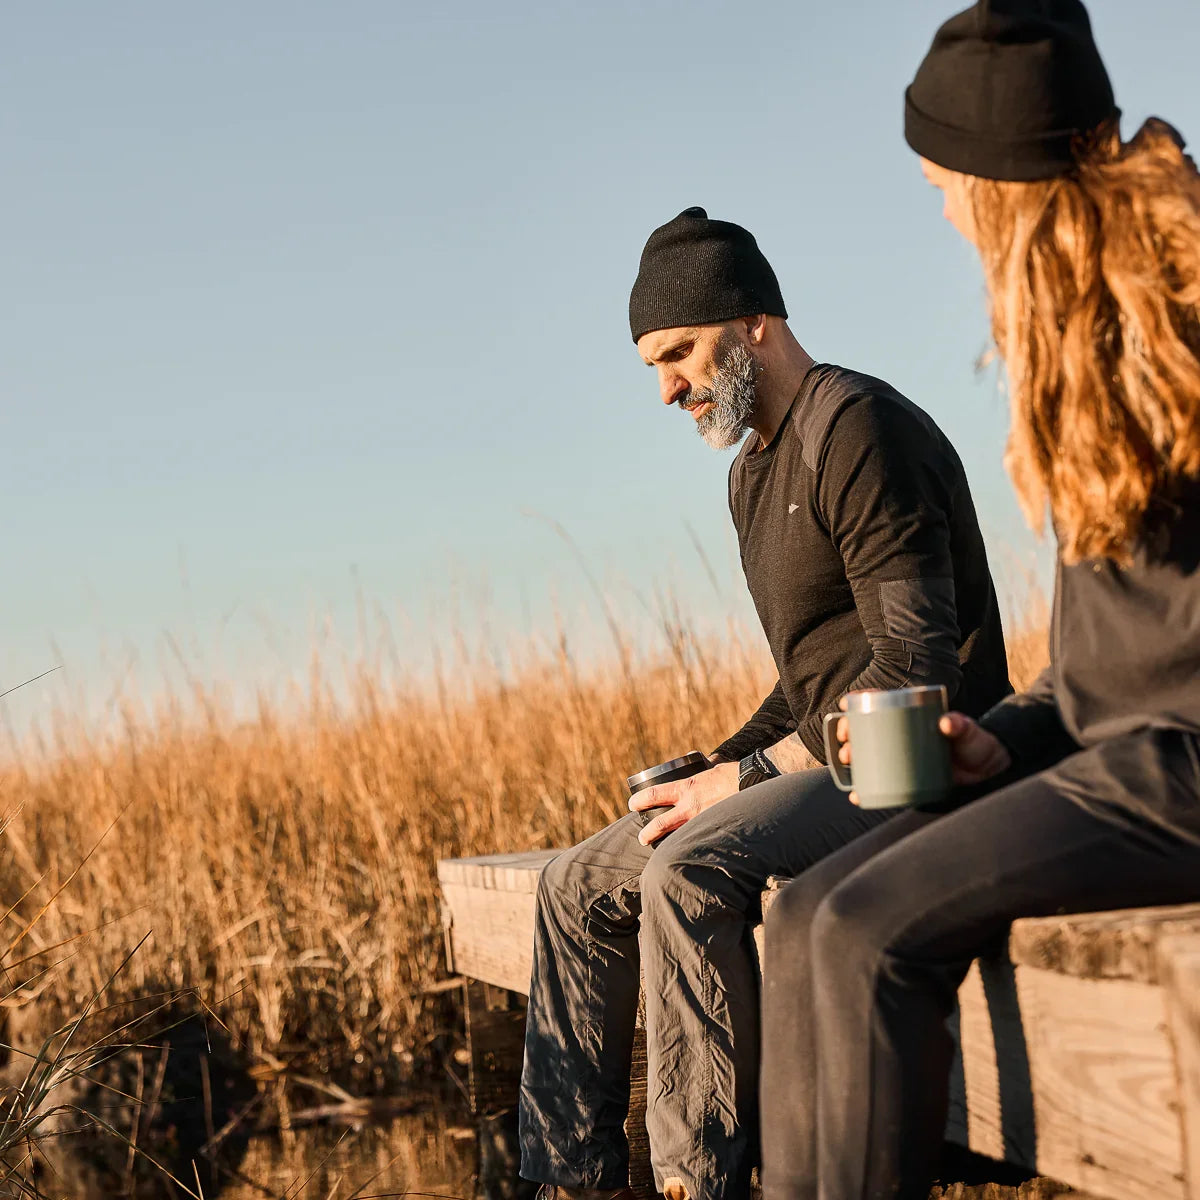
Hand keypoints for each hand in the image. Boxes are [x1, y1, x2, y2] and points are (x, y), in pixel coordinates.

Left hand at [628, 761, 738, 845]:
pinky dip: (690, 847)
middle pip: (661, 823)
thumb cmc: (733, 774)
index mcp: (686, 788)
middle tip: (641, 838)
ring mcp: (702, 821)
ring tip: (660, 850)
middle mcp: (690, 806)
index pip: (654, 795)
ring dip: (666, 844)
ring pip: (677, 836)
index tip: (632, 804)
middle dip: (647, 832)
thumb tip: (702, 758)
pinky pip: (697, 841)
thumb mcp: (711, 766)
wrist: (753, 784)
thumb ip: (703, 766)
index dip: (640, 801)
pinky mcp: (714, 831)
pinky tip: (686, 855)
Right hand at [831, 708, 1010, 805]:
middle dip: (848, 734)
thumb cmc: (976, 743)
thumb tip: (947, 723)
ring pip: (867, 756)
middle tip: (847, 743)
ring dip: (852, 760)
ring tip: (848, 763)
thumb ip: (962, 725)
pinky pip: (879, 782)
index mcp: (910, 717)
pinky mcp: (905, 779)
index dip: (858, 702)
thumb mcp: (969, 732)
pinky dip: (866, 790)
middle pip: (865, 731)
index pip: (879, 704)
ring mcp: (901, 758)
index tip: (847, 704)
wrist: (988, 771)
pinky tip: (856, 795)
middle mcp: (900, 736)